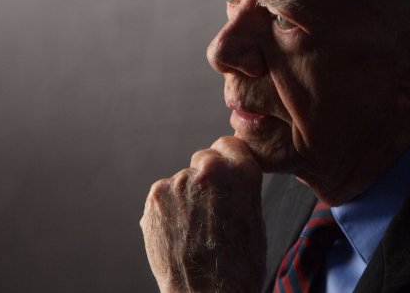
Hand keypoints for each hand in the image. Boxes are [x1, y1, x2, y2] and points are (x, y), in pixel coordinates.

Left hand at [140, 136, 265, 291]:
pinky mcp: (155, 197)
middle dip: (205, 177)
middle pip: (204, 159)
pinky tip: (179, 231)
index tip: (224, 174)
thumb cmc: (238, 265)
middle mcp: (209, 171)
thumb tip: (226, 174)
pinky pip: (164, 194)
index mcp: (241, 172)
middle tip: (209, 208)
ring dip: (185, 195)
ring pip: (182, 179)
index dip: (227, 161)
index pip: (229, 144)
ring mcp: (179, 183)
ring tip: (194, 228)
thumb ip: (239, 187)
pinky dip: (168, 209)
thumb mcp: (254, 217)